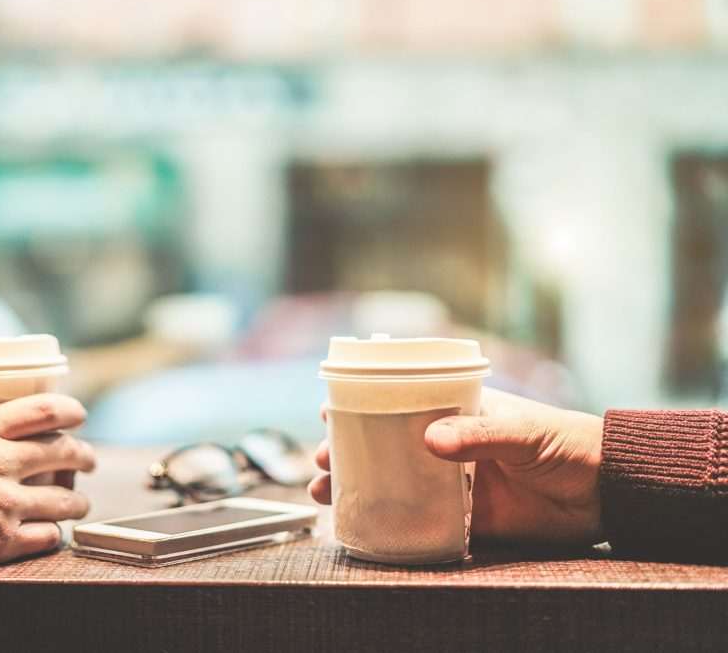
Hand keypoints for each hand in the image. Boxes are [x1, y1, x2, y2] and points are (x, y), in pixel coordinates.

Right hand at [0, 394, 95, 587]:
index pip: (42, 410)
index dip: (69, 410)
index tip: (79, 415)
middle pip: (63, 452)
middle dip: (84, 456)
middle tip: (89, 460)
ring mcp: (2, 502)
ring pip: (64, 498)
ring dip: (77, 500)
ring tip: (79, 503)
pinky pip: (47, 536)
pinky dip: (54, 534)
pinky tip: (52, 533)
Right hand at [308, 388, 603, 544]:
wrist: (608, 492)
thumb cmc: (571, 444)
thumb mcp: (525, 432)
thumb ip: (480, 434)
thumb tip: (431, 440)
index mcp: (460, 412)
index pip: (402, 402)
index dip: (364, 405)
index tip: (330, 411)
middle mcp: (451, 446)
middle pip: (388, 445)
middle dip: (350, 452)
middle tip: (320, 460)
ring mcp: (457, 482)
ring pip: (398, 483)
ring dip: (363, 487)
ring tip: (328, 493)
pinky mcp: (470, 518)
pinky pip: (424, 522)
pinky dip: (395, 524)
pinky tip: (370, 526)